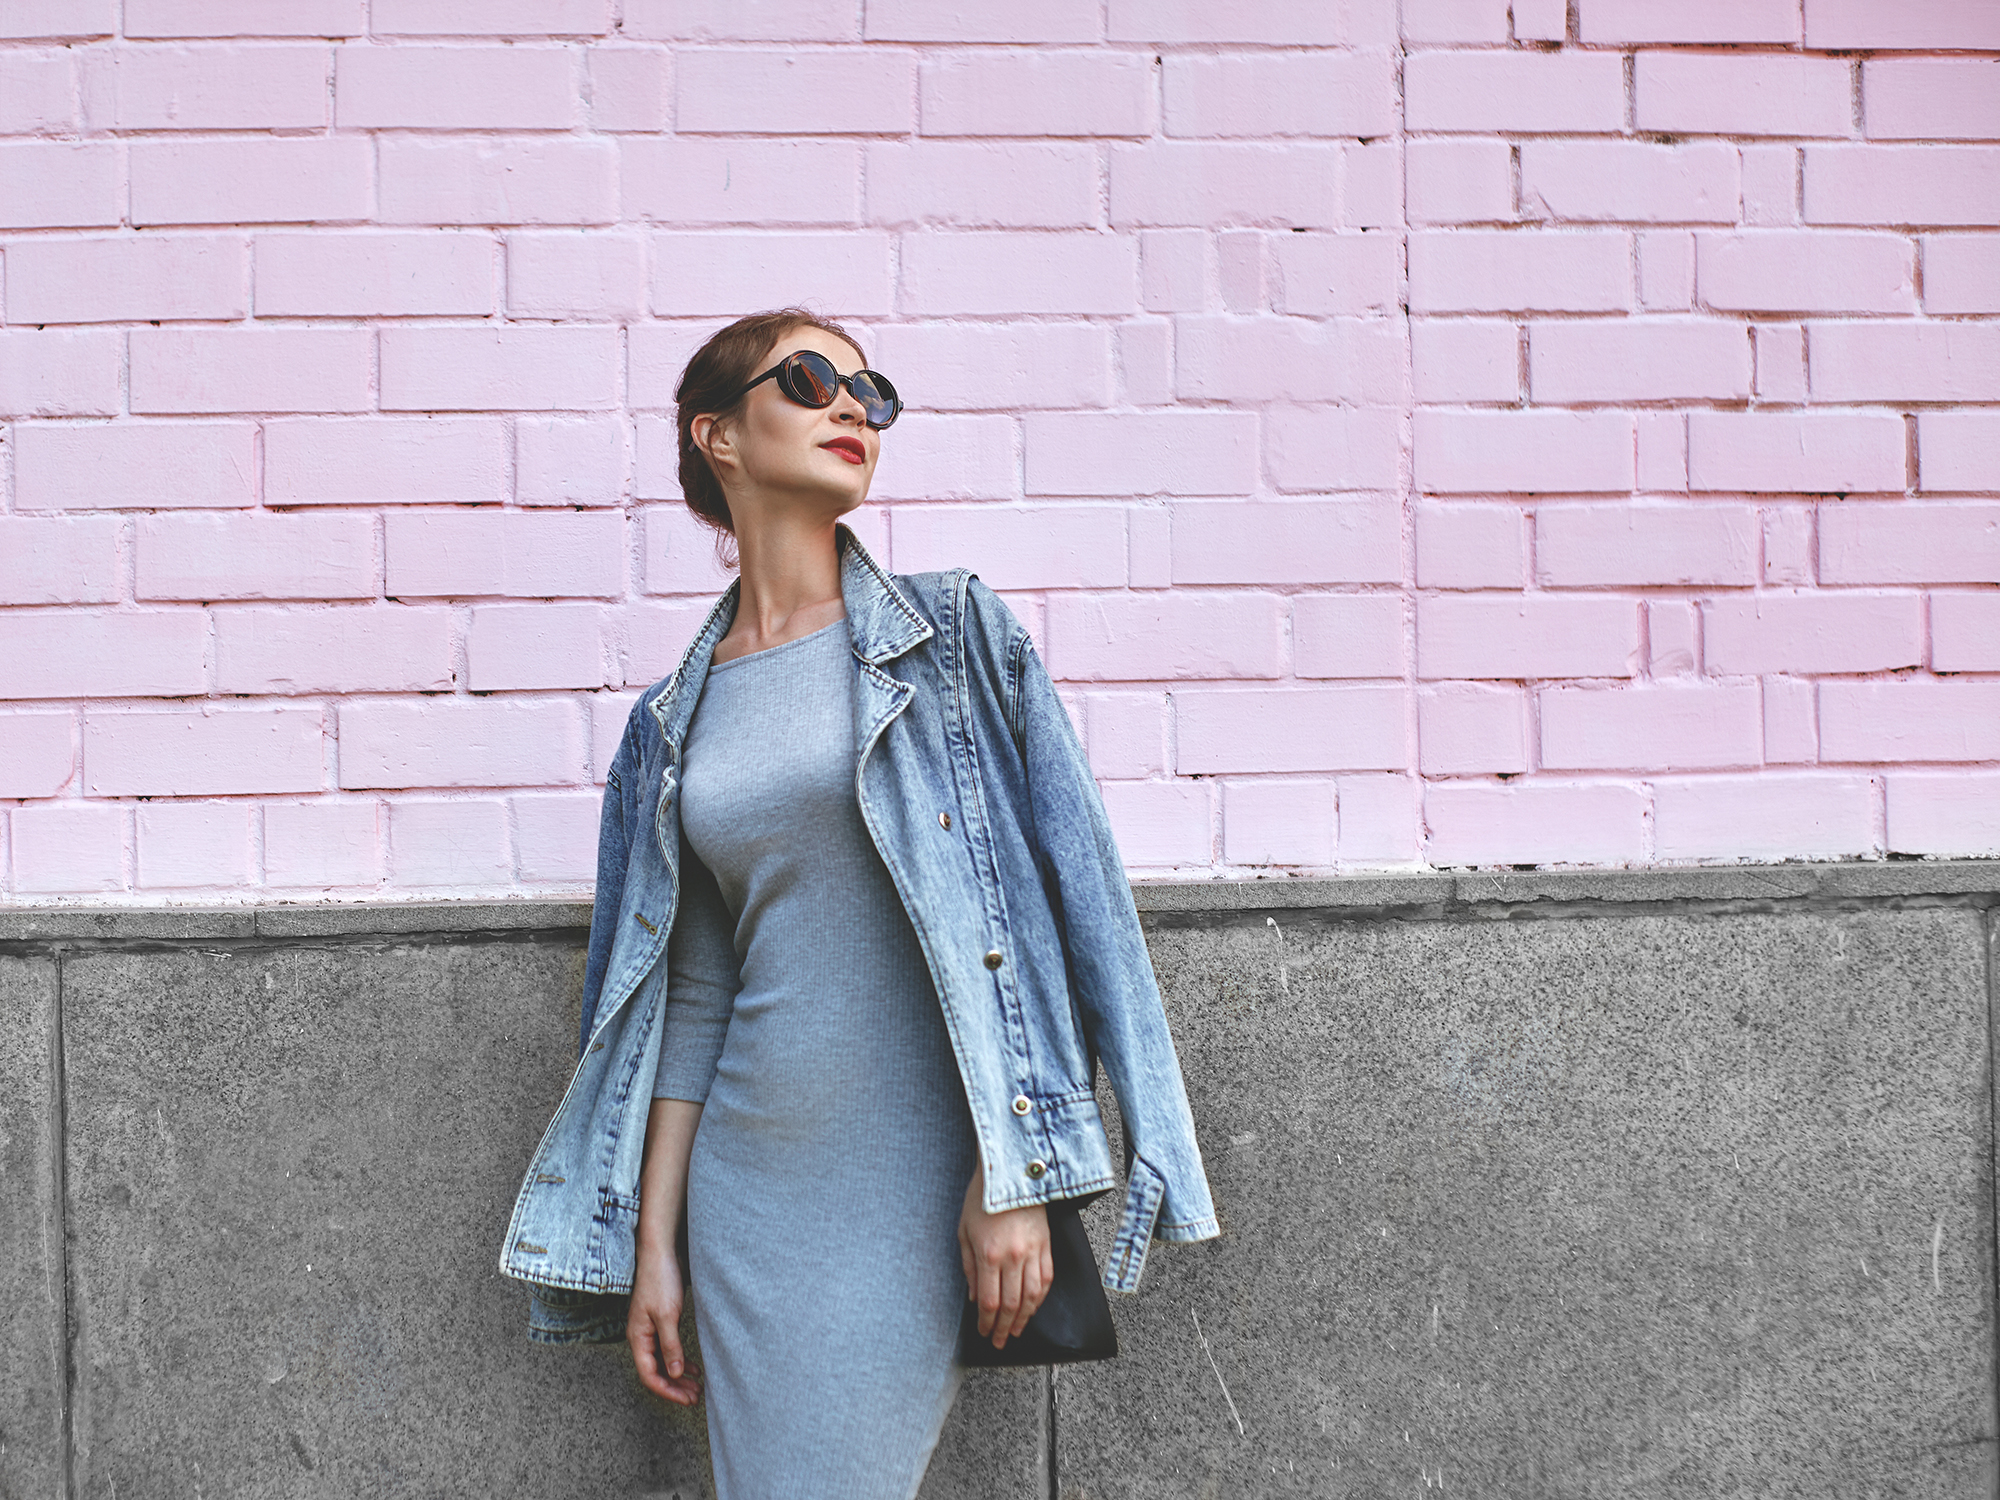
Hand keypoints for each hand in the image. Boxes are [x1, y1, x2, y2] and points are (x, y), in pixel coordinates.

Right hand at [627, 1237, 701, 1405]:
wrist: (661, 1252)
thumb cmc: (660, 1280)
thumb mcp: (667, 1315)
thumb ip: (670, 1345)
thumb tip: (674, 1373)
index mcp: (638, 1337)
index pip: (649, 1374)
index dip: (666, 1390)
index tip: (685, 1399)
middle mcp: (641, 1337)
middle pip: (655, 1371)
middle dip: (674, 1387)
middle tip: (695, 1397)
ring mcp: (650, 1330)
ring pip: (663, 1361)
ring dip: (678, 1375)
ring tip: (697, 1386)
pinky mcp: (660, 1321)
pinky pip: (667, 1349)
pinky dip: (680, 1359)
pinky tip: (693, 1366)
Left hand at [958, 1162, 1052, 1349]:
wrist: (1012, 1171)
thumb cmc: (981, 1198)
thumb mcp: (963, 1231)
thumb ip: (968, 1266)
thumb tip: (972, 1296)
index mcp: (989, 1254)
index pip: (989, 1301)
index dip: (986, 1323)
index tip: (983, 1333)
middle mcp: (1013, 1257)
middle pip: (1011, 1305)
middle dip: (1003, 1328)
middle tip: (999, 1342)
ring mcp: (1033, 1251)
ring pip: (1032, 1297)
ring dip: (1024, 1319)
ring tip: (1016, 1331)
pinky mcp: (1047, 1244)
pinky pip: (1047, 1279)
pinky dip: (1040, 1298)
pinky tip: (1033, 1307)